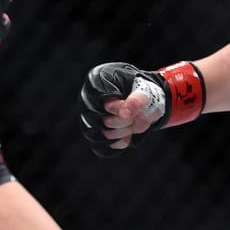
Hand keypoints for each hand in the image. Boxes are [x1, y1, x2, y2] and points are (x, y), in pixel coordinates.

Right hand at [78, 61, 204, 156]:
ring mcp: (86, 117)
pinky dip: (118, 143)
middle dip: (124, 123)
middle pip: (99, 121)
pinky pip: (101, 148)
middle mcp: (86, 99)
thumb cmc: (140, 90)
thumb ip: (136, 100)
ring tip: (131, 125)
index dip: (120, 109)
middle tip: (134, 117)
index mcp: (96, 81)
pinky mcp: (92, 133)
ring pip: (98, 136)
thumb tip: (125, 115)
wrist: (142, 100)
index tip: (132, 108)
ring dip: (121, 134)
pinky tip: (126, 135)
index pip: (102, 103)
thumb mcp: (143, 91)